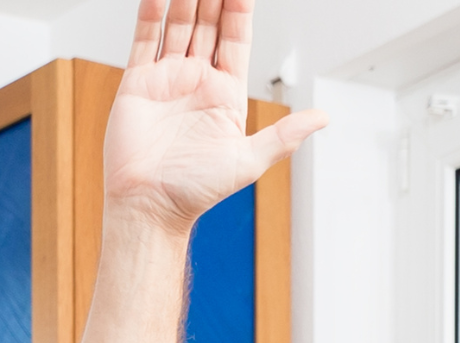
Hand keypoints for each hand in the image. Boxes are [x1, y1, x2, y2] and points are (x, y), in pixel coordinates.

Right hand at [105, 0, 325, 230]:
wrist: (149, 205)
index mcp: (225, 93)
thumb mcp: (249, 161)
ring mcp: (167, 78)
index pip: (235, 38)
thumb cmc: (194, 191)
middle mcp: (197, 81)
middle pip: (207, 24)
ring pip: (178, 25)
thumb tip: (321, 119)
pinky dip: (151, 15)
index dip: (239, 10)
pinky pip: (145, 40)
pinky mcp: (138, 82)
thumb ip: (284, 135)